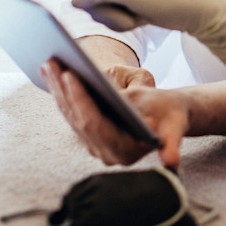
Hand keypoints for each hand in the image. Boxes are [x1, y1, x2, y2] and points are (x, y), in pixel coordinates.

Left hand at [41, 59, 186, 166]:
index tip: (70, 75)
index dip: (80, 99)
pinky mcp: (89, 135)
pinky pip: (71, 112)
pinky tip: (54, 73)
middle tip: (53, 63)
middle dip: (63, 90)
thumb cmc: (172, 114)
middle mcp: (105, 153)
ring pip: (70, 115)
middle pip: (76, 119)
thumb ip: (171, 143)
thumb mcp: (175, 124)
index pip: (93, 124)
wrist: (170, 117)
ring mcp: (94, 145)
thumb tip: (171, 161)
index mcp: (125, 151)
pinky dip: (62, 91)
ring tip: (49, 63)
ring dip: (57, 89)